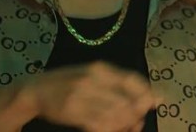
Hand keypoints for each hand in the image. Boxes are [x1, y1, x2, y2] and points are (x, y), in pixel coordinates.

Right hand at [26, 61, 159, 131]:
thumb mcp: (93, 74)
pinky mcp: (72, 112)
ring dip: (125, 124)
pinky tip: (113, 129)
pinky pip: (98, 124)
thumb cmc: (70, 81)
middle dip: (137, 114)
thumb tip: (150, 96)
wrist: (37, 90)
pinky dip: (110, 129)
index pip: (130, 80)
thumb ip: (118, 83)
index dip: (146, 92)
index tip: (157, 102)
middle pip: (124, 100)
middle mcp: (91, 80)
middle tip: (139, 122)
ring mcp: (80, 97)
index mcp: (99, 69)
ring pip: (113, 114)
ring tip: (129, 127)